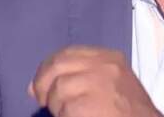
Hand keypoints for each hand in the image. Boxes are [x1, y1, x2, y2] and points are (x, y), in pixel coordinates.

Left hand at [28, 45, 160, 116]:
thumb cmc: (129, 112)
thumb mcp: (110, 85)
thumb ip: (77, 78)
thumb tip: (34, 87)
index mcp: (109, 58)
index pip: (68, 53)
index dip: (49, 67)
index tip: (41, 84)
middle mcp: (103, 66)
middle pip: (58, 65)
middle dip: (43, 83)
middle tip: (43, 101)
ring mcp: (97, 83)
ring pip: (58, 89)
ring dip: (57, 106)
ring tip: (70, 114)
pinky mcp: (89, 105)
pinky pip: (64, 110)